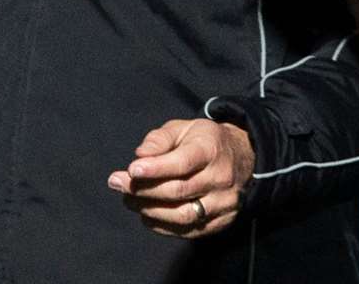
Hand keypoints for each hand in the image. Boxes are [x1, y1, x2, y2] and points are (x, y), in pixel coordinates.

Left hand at [107, 118, 254, 237]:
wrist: (241, 158)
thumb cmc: (203, 142)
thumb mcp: (182, 128)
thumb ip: (159, 139)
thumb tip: (140, 156)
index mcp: (211, 149)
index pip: (182, 163)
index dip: (155, 168)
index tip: (130, 170)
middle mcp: (221, 178)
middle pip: (178, 191)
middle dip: (143, 189)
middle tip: (117, 183)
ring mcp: (223, 204)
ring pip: (183, 215)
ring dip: (150, 210)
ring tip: (128, 200)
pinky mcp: (221, 222)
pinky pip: (188, 231)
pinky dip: (163, 226)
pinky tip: (145, 214)